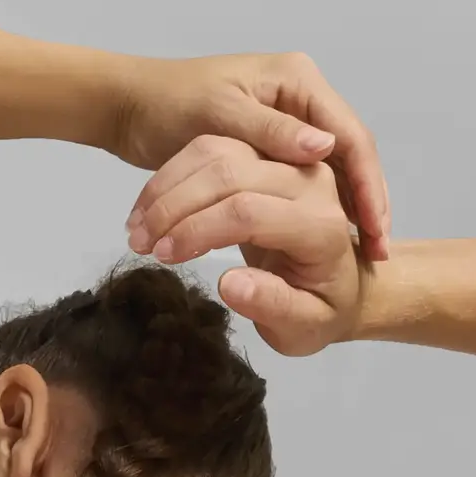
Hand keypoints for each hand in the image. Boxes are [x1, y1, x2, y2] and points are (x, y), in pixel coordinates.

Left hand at [109, 51, 389, 261]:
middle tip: (377, 255)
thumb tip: (324, 146)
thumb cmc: (167, 103)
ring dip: (343, 213)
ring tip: (365, 255)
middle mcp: (301, 99)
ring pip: (330, 175)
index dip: (368, 188)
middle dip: (366, 206)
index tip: (376, 234)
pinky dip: (314, 213)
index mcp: (298, 82)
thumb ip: (270, 130)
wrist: (131, 106)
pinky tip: (330, 244)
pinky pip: (300, 185)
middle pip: (349, 159)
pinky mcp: (270, 151)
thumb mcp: (218, 113)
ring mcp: (287, 125)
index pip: (351, 139)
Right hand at [125, 135, 363, 357]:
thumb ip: (273, 307)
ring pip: (217, 151)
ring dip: (168, 187)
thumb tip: (229, 285)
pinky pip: (213, 147)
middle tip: (137, 243)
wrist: (341, 282)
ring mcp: (287, 160)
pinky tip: (147, 209)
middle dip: (175, 206)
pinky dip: (173, 176)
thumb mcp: (304, 328)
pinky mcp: (267, 152)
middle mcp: (310, 181)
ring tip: (134, 229)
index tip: (163, 256)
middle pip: (230, 171)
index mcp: (322, 225)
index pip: (249, 211)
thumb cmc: (321, 311)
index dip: (199, 229)